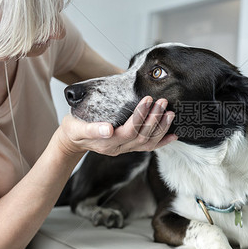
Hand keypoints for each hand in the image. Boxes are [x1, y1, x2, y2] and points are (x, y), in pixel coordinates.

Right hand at [57, 96, 176, 156]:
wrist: (74, 140)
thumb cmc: (74, 129)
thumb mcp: (76, 127)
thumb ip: (91, 129)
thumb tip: (108, 129)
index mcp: (108, 143)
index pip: (129, 130)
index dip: (140, 116)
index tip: (147, 100)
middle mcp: (119, 148)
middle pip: (142, 135)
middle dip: (154, 119)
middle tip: (163, 102)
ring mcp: (126, 149)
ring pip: (148, 142)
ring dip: (161, 128)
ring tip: (170, 113)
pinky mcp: (130, 146)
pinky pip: (149, 147)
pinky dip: (162, 141)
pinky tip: (173, 135)